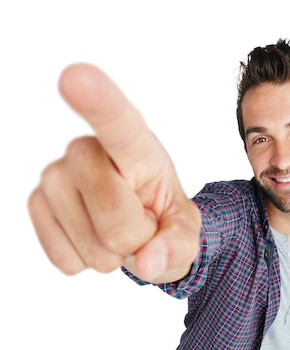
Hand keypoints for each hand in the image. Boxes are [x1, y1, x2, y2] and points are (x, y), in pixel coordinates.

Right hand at [28, 64, 200, 282]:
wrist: (133, 226)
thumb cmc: (160, 215)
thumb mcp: (185, 231)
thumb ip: (177, 246)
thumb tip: (147, 262)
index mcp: (135, 146)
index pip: (117, 122)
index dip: (98, 102)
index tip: (74, 77)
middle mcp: (85, 150)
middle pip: (116, 222)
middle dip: (135, 241)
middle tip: (138, 225)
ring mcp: (54, 175)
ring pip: (92, 246)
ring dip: (110, 256)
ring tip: (114, 230)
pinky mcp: (36, 203)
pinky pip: (66, 259)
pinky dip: (85, 262)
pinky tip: (90, 237)